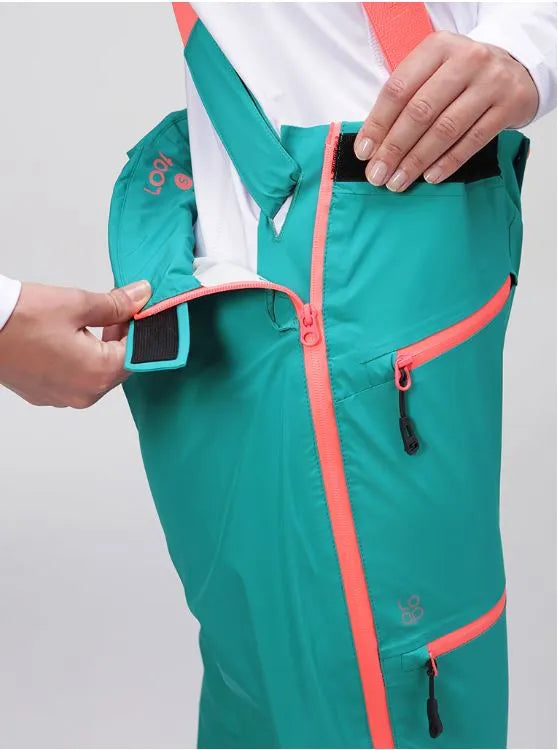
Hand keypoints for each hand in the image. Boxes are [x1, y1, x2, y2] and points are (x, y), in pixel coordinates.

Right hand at [0, 280, 150, 407]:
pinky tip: (67, 337)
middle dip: (120, 339)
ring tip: (86, 321)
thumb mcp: (77, 304)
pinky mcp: (45, 394)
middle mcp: (83, 394)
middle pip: (118, 367)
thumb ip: (115, 304)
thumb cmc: (20, 319)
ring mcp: (62, 398)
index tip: (136, 312)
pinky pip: (74, 378)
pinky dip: (78, 360)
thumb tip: (141, 297)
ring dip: (100, 349)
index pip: (138, 355)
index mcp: (98, 374)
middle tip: (113, 311)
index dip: (140, 331)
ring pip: (96, 373)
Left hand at [354, 32, 537, 190]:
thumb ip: (407, 98)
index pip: (398, 89)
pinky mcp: (510, 104)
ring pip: (445, 128)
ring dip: (417, 160)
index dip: (377, 124)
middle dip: (394, 148)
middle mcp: (466, 60)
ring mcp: (490, 82)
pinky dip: (448, 162)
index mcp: (437, 48)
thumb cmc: (462, 77)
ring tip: (398, 181)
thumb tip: (374, 144)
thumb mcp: (433, 71)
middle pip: (420, 111)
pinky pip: (473, 140)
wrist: (517, 69)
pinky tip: (430, 177)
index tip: (364, 152)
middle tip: (377, 174)